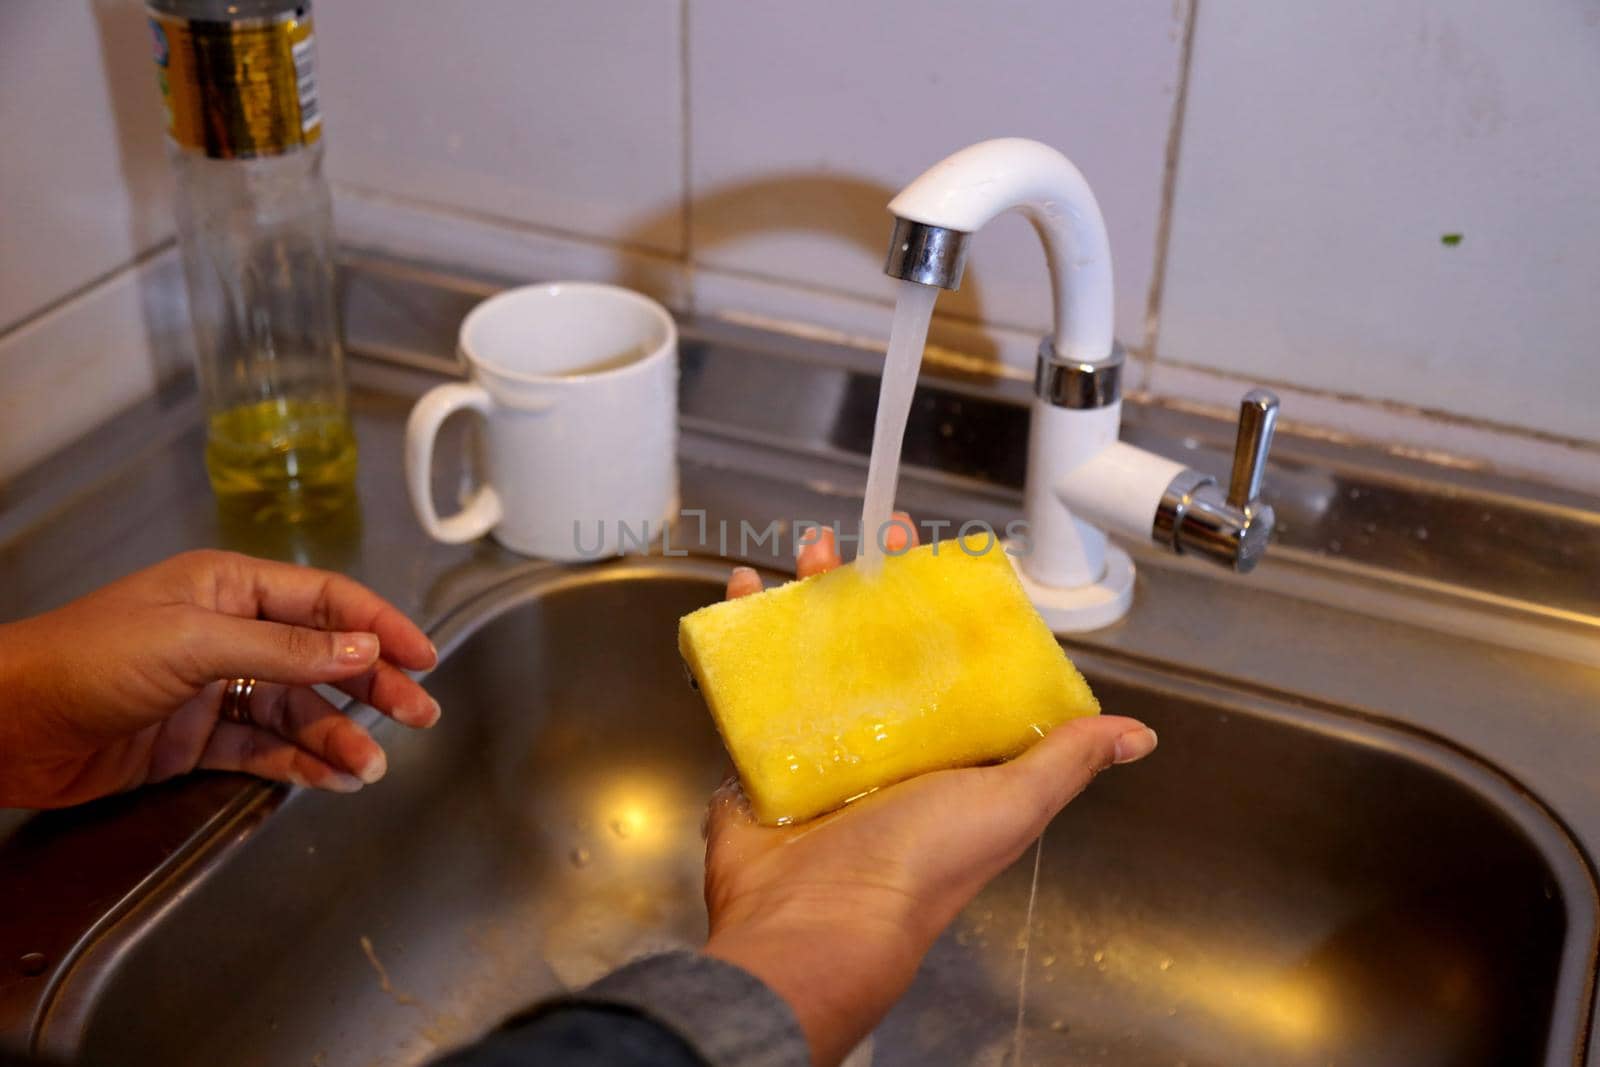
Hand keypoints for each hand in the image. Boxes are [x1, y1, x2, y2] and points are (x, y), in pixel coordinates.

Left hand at [0, 549, 437, 807]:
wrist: (5, 726)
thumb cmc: (87, 660)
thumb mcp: (193, 642)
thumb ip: (284, 650)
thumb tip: (364, 651)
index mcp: (230, 589)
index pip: (326, 601)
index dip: (380, 627)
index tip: (424, 657)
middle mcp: (230, 632)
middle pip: (323, 658)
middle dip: (374, 686)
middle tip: (420, 715)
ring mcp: (214, 687)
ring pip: (298, 710)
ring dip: (339, 736)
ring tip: (373, 765)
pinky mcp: (196, 737)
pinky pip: (265, 747)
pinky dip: (302, 764)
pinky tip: (333, 778)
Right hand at [702, 518, 1158, 1065]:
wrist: (818, 920)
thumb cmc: (920, 867)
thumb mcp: (1011, 805)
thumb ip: (1065, 762)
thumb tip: (1137, 735)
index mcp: (937, 754)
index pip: (939, 660)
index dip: (934, 605)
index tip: (927, 556)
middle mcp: (877, 748)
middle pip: (869, 646)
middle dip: (865, 588)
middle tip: (864, 540)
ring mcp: (814, 751)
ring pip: (809, 656)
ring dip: (804, 599)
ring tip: (807, 554)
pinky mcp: (759, 759)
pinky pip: (748, 688)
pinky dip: (741, 640)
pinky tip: (741, 593)